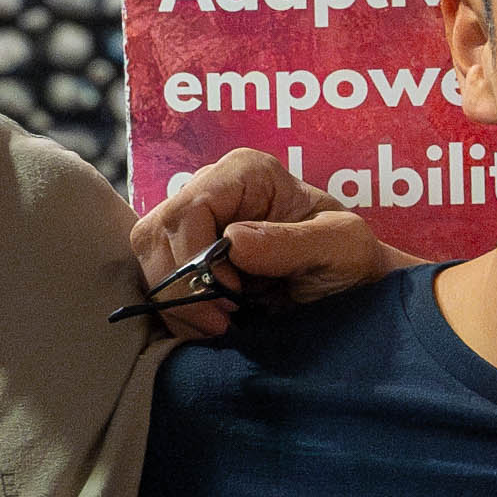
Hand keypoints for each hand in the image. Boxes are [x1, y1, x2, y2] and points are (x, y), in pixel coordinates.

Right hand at [126, 150, 404, 339]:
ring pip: (148, 257)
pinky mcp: (184, 254)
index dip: (198, 257)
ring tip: (221, 324)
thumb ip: (292, 243)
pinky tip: (210, 325)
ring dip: (176, 302)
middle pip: (157, 232)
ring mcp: (193, 221)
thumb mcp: (340, 248)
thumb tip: (233, 240)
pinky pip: (154, 279)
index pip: (191, 207)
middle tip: (222, 321)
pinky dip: (176, 311)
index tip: (232, 296)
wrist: (346, 290)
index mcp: (247, 172)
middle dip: (182, 286)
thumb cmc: (349, 260)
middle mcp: (212, 188)